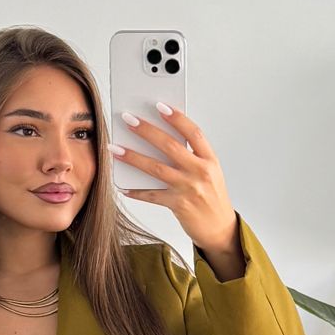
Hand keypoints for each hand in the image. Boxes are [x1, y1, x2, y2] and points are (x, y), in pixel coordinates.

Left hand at [110, 102, 237, 257]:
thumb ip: (192, 156)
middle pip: (170, 146)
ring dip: (132, 157)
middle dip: (146, 130)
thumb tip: (161, 138)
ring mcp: (189, 188)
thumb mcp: (209, 172)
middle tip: (128, 119)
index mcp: (210, 160)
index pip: (193, 133)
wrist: (220, 228)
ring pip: (156, 168)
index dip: (177, 118)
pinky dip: (136, 190)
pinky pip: (151, 195)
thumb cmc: (211, 197)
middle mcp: (200, 172)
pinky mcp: (178, 205)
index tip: (159, 105)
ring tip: (115, 148)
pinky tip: (123, 186)